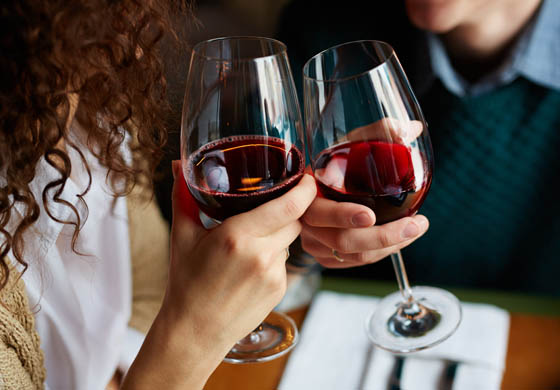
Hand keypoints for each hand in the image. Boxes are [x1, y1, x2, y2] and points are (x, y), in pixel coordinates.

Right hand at [163, 162, 316, 353]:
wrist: (194, 332)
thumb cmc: (186, 283)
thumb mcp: (182, 236)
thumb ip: (183, 197)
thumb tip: (179, 165)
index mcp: (237, 236)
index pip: (289, 206)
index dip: (305, 189)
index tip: (307, 179)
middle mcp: (261, 254)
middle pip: (295, 219)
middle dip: (288, 210)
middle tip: (270, 206)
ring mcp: (274, 275)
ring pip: (291, 240)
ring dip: (279, 233)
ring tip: (251, 241)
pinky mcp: (280, 289)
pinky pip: (285, 261)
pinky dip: (274, 256)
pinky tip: (251, 265)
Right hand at [302, 118, 427, 267]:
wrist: (311, 189)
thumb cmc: (333, 165)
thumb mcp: (348, 146)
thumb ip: (377, 134)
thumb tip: (412, 128)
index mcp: (306, 194)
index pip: (319, 212)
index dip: (343, 216)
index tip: (371, 215)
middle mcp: (306, 223)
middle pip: (343, 241)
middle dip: (383, 237)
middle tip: (414, 225)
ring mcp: (315, 243)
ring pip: (354, 256)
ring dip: (389, 246)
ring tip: (416, 229)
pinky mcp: (325, 256)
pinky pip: (355, 262)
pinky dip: (381, 253)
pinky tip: (400, 239)